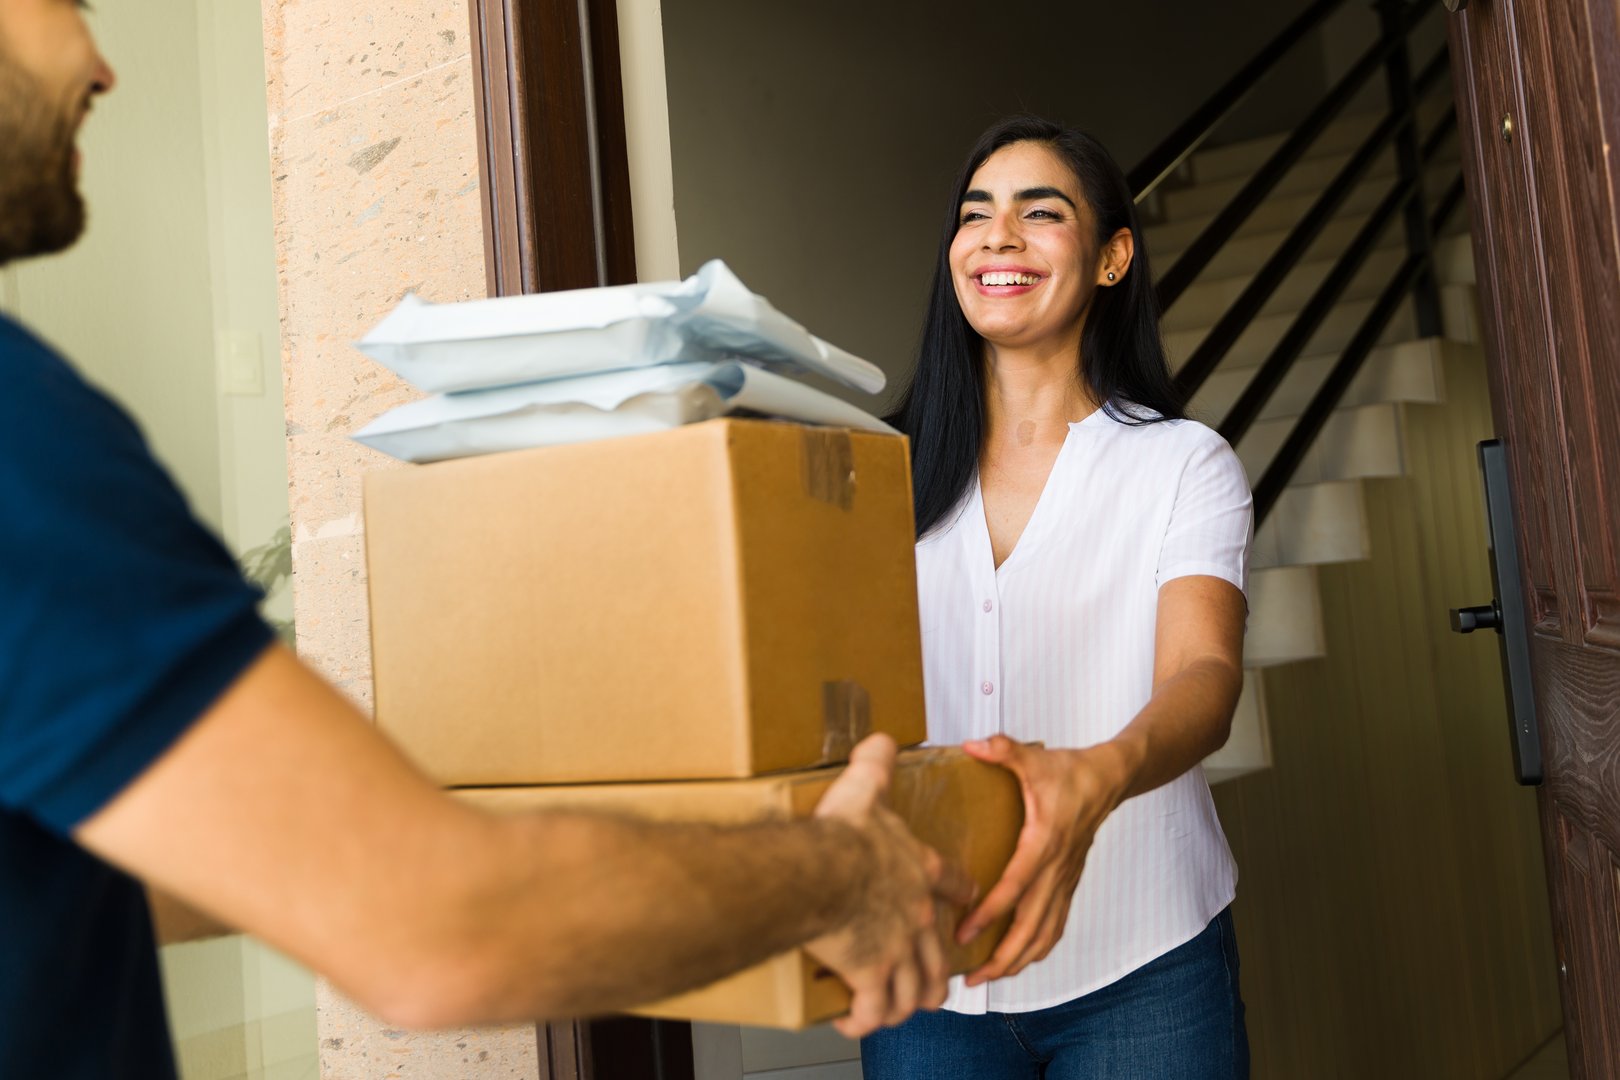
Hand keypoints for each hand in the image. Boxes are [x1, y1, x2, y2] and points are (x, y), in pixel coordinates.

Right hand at [805, 734, 977, 1038]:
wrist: (822, 870)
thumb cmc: (842, 835)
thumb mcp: (864, 787)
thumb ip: (876, 763)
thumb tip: (880, 738)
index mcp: (919, 871)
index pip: (954, 884)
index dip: (962, 895)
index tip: (967, 902)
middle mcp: (916, 915)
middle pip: (939, 953)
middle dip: (940, 972)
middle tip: (936, 983)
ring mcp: (897, 948)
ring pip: (916, 987)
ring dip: (909, 1002)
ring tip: (900, 1010)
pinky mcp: (871, 974)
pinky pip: (873, 1008)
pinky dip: (863, 1019)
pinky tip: (851, 1022)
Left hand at [956, 736, 1132, 985]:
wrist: (1110, 779)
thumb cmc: (1070, 771)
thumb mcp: (1034, 758)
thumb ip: (1003, 750)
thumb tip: (972, 744)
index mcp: (1044, 842)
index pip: (1014, 888)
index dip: (989, 915)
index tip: (963, 934)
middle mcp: (1056, 869)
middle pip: (1032, 928)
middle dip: (1002, 958)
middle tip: (971, 978)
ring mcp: (1065, 880)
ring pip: (1046, 934)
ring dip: (1019, 961)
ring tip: (989, 977)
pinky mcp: (1069, 883)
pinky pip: (1056, 925)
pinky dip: (1038, 948)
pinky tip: (1017, 958)